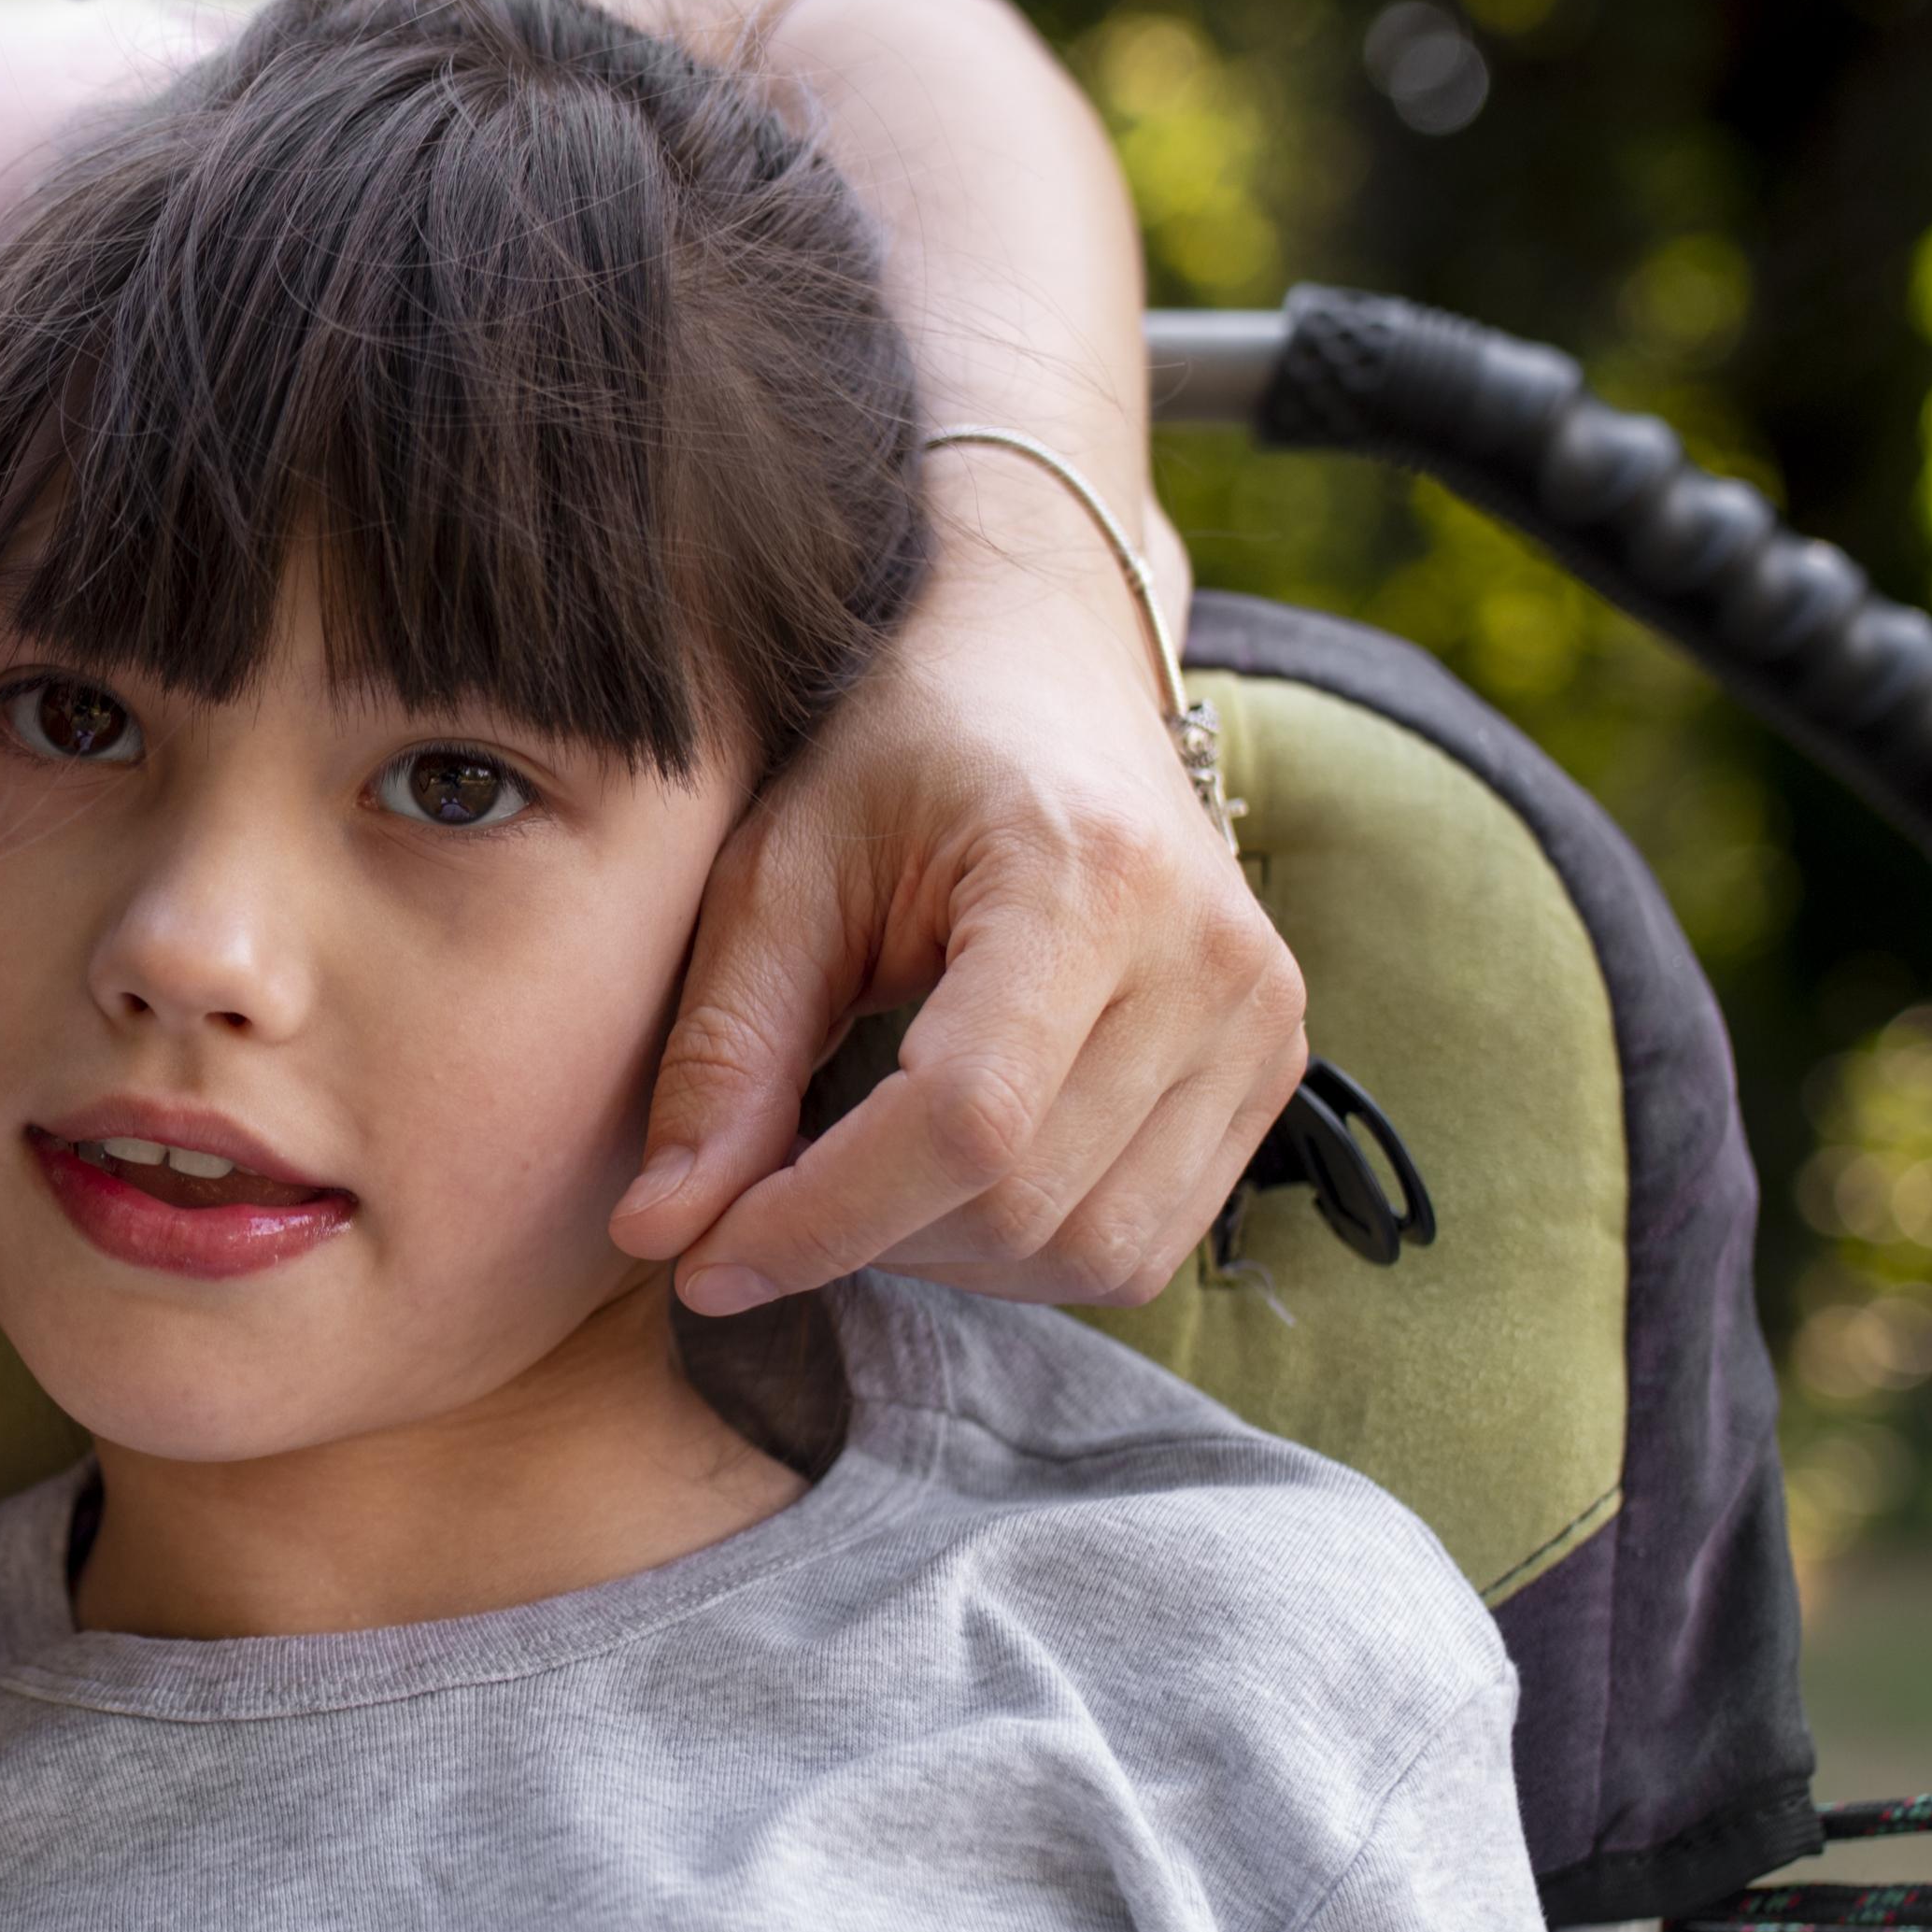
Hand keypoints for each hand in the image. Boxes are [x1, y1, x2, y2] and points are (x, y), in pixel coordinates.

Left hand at [614, 467, 1305, 1312]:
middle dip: (864, 1236)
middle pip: (1022, 1203)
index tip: (701, 1261)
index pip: (964, 1123)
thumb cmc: (893, 755)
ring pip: (1090, 1251)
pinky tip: (948, 1174)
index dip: (822, 1218)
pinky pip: (1146, 1245)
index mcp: (1090, 878)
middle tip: (757, 1197)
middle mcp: (1211, 958)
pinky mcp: (1270, 1069)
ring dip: (943, 1255)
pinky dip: (1024, 1249)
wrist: (1041, 670)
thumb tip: (661, 1233)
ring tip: (856, 1172)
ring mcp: (1261, 1020)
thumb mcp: (778, 873)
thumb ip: (723, 1054)